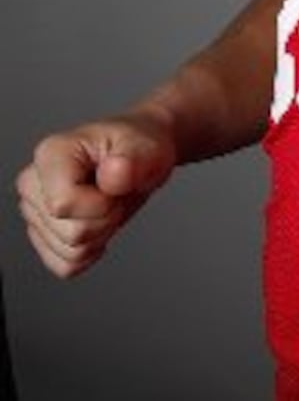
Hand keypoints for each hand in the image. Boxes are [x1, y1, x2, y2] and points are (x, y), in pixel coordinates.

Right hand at [15, 113, 178, 277]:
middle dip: (106, 220)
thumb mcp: (148, 149)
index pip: (63, 205)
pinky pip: (66, 266)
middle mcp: (33, 183)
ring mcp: (33, 211)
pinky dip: (90, 252)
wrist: (138, 159)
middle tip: (115, 194)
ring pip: (69, 251)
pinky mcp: (41, 235)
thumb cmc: (138, 150)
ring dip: (100, 234)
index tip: (117, 186)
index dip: (102, 205)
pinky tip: (98, 224)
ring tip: (107, 204)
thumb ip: (133, 162)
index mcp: (51, 154)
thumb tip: (113, 175)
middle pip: (71, 233)